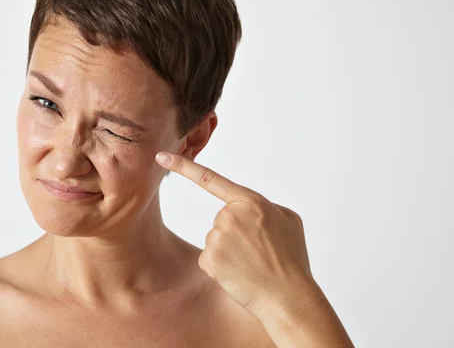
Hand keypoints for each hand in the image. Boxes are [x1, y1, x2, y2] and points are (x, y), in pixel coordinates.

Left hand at [155, 152, 316, 318]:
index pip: (210, 179)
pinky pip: (210, 257)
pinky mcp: (208, 259)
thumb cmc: (292, 259)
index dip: (182, 167)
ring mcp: (216, 237)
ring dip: (230, 251)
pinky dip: (222, 266)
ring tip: (252, 263)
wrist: (288, 296)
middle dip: (236, 233)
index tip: (161, 156)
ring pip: (216, 239)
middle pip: (222, 219)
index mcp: (250, 202)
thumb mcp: (289, 220)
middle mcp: (229, 216)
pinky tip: (240, 273)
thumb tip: (249, 209)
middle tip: (258, 250)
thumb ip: (266, 206)